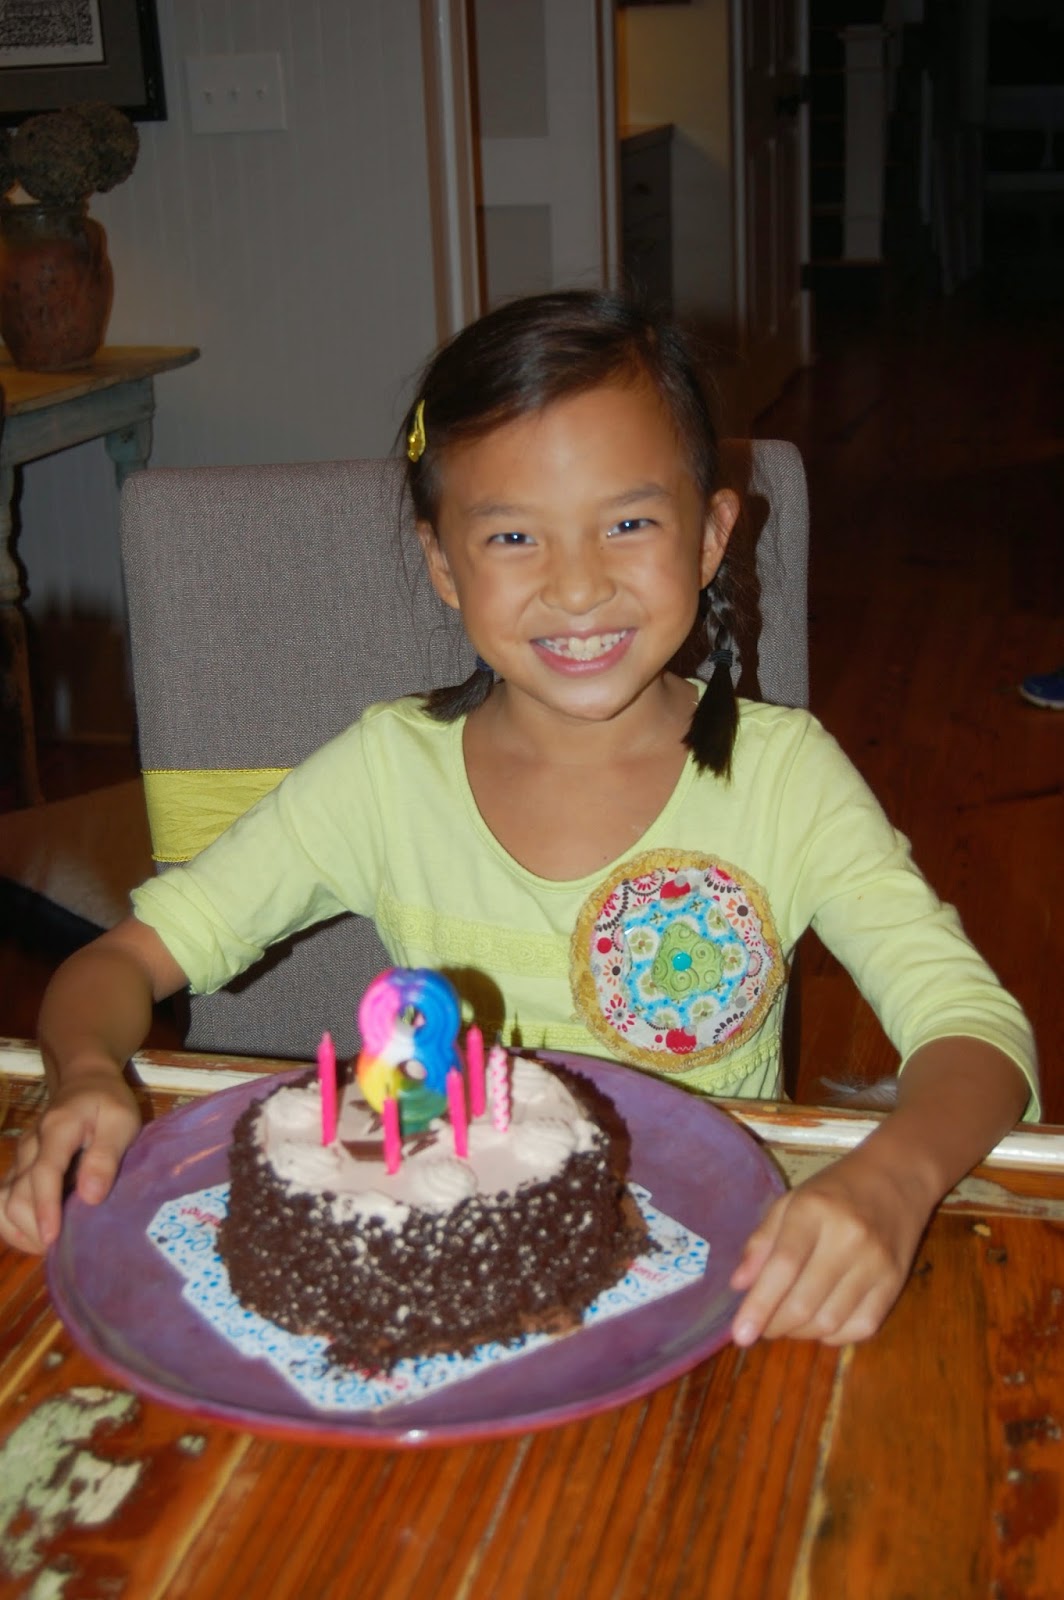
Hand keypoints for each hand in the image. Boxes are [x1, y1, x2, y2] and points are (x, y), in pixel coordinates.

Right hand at [0, 1070, 140, 1253]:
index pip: (43, 1173)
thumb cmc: (107, 1102)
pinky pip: (2, 1200)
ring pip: (4, 1201)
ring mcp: (21, 1159)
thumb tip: (91, 1197)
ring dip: (21, 1230)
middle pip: (17, 1194)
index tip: (52, 1238)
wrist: (84, 1081)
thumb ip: (106, 1156)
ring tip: (49, 1246)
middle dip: (34, 1227)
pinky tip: (35, 1235)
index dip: (45, 1208)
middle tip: (61, 1249)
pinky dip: (13, 1223)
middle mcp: (30, 1147)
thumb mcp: (121, 1120)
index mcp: (57, 1130)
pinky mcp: (19, 1169)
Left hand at [728, 1146, 933, 1346]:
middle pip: (805, 1302)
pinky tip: (821, 1322)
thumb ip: (762, 1241)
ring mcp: (876, 1262)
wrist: (897, 1177)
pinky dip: (834, 1336)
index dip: (759, 1305)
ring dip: (801, 1333)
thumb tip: (739, 1285)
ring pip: (831, 1322)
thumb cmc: (835, 1190)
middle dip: (775, 1326)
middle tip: (762, 1328)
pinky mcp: (896, 1282)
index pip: (783, 1266)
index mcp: (814, 1210)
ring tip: (788, 1323)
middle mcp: (848, 1237)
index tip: (740, 1335)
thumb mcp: (791, 1201)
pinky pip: (861, 1328)